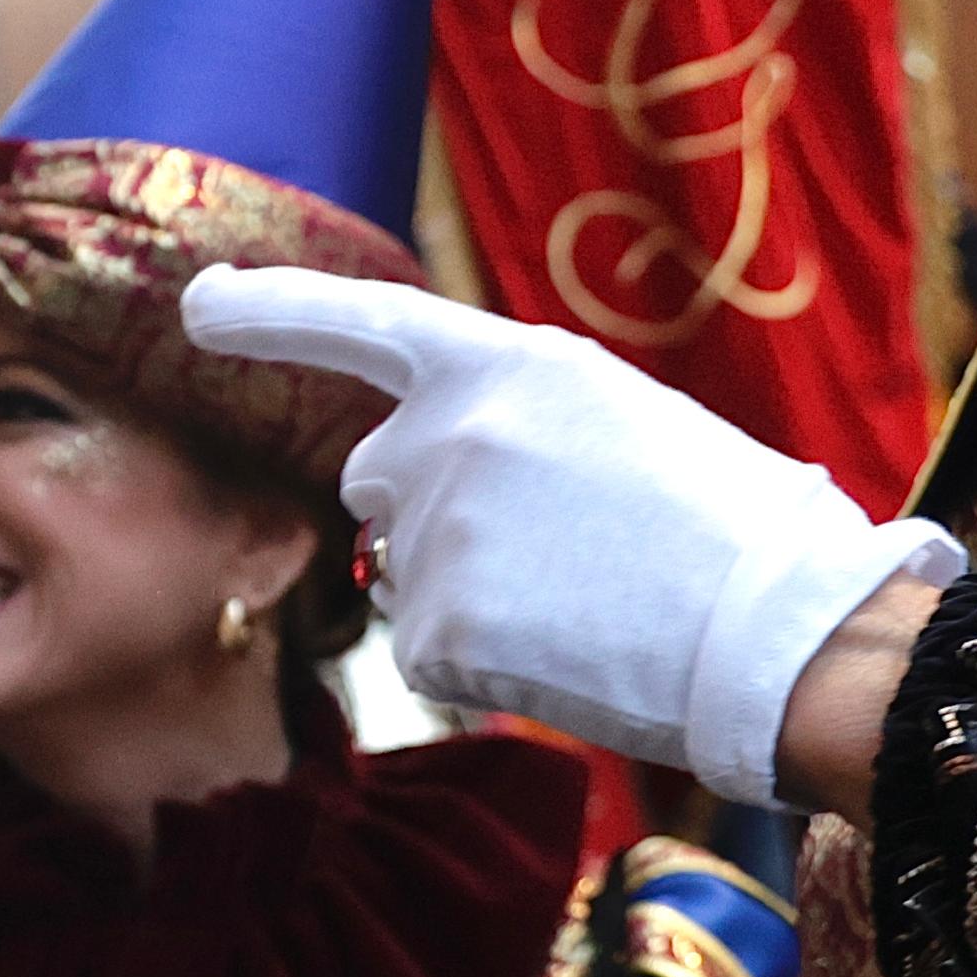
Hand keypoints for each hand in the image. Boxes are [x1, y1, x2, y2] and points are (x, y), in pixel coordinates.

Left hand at [179, 269, 965, 803]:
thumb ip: (516, 424)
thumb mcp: (620, 420)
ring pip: (408, 575)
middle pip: (375, 481)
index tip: (197, 306)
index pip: (360, 323)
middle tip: (555, 552)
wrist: (779, 631)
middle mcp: (447, 435)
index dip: (274, 314)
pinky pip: (429, 655)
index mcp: (506, 364)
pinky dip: (485, 670)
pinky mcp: (434, 628)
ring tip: (585, 604)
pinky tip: (566, 657)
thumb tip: (451, 473)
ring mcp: (433, 532)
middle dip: (430, 516)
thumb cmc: (730, 527)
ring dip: (471, 598)